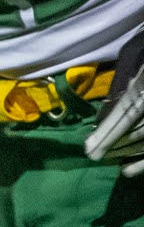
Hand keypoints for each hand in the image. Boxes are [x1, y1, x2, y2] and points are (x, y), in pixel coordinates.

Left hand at [85, 29, 143, 174]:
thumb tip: (104, 113)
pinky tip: (130, 171)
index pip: (125, 113)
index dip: (106, 134)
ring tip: (111, 161)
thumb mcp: (133, 55)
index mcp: (143, 86)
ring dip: (130, 152)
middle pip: (137, 129)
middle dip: (113, 144)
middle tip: (92, 156)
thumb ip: (120, 83)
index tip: (89, 149)